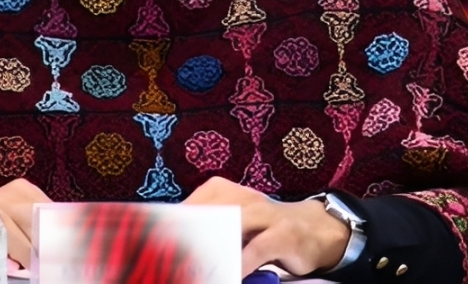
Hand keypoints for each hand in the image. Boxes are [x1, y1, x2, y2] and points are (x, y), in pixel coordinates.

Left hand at [183, 176, 349, 276]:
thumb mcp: (235, 224)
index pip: (191, 206)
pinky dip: (240, 263)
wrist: (314, 229)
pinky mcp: (283, 234)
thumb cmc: (265, 230)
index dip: (171, 225)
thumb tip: (170, 248)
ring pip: (231, 228)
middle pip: (207, 215)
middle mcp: (244, 198)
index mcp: (224, 193)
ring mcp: (266, 214)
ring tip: (193, 269)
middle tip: (167, 259)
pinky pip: (257, 249)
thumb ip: (208, 231)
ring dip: (210, 251)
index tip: (153, 244)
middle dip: (186, 238)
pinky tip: (229, 275)